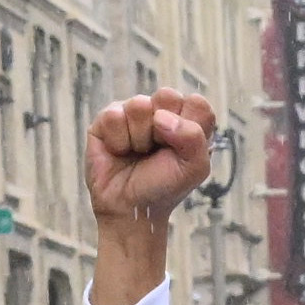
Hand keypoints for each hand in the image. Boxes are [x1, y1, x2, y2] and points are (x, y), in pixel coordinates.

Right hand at [85, 89, 215, 304]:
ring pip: (139, 104)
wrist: (131, 209)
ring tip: (138, 153)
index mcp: (186, 120)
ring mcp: (133, 113)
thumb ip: (194, 137)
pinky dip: (119, 141)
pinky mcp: (107, 119)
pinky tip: (120, 152)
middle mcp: (161, 111)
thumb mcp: (194, 168)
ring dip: (140, 138)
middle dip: (164, 129)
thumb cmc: (164, 187)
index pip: (197, 103)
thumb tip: (160, 116)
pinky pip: (114, 116)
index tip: (181, 150)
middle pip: (168, 95)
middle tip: (158, 151)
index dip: (189, 126)